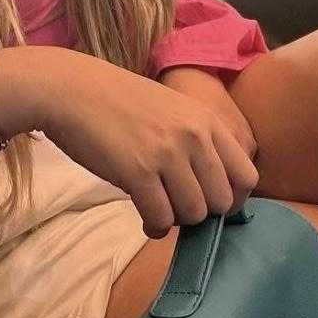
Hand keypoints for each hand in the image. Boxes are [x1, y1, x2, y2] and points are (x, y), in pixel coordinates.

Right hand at [11, 47, 259, 239]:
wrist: (71, 90)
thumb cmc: (118, 101)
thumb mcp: (172, 109)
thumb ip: (197, 140)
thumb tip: (214, 189)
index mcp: (206, 120)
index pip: (247, 176)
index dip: (234, 199)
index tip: (211, 204)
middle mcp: (194, 137)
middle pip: (223, 202)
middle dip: (202, 213)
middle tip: (178, 207)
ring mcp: (167, 154)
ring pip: (194, 214)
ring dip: (177, 220)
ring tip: (159, 210)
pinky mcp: (138, 172)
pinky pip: (161, 219)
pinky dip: (155, 227)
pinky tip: (145, 219)